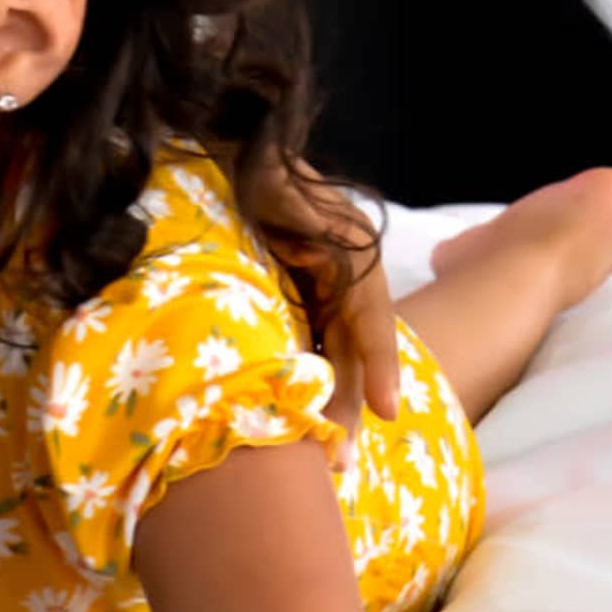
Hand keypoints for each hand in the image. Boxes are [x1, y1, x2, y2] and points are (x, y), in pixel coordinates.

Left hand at [247, 156, 402, 442]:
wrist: (225, 149)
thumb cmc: (252, 167)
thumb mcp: (278, 186)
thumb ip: (301, 219)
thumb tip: (320, 262)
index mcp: (350, 248)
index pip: (371, 314)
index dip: (379, 363)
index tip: (386, 412)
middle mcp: (343, 272)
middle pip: (352, 349)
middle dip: (346, 406)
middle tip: (339, 462)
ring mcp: (320, 287)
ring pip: (332, 356)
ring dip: (328, 405)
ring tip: (326, 458)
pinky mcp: (296, 299)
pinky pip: (308, 347)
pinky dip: (305, 384)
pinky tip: (297, 423)